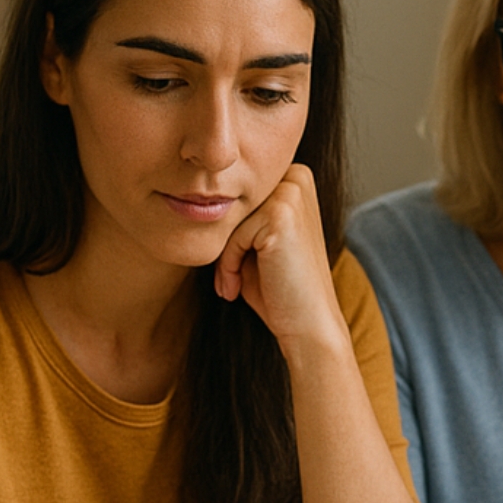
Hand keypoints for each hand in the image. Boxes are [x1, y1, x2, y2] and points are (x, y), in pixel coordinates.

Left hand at [213, 163, 345, 355]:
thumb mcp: (255, 243)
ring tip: (232, 283)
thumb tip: (194, 196)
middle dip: (225, 242)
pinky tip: (238, 286)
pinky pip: (233, 234)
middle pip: (232, 204)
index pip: (236, 196)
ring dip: (225, 254)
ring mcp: (291, 193)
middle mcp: (296, 178)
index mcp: (294, 178)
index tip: (231, 266)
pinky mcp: (280, 214)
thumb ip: (237, 216)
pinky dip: (229, 262)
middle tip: (229, 279)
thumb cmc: (278, 287)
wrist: (308, 324)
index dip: (230, 233)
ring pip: (231, 218)